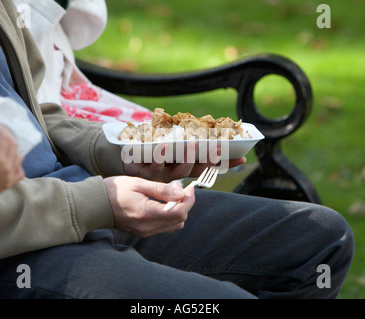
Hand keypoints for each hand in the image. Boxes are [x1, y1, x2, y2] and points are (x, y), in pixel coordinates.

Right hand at [0, 126, 24, 222]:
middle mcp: (8, 166)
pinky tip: (9, 161)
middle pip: (14, 145)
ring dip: (14, 149)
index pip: (6, 138)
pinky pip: (20, 170)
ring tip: (4, 146)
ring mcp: (11, 175)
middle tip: (1, 133)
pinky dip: (17, 163)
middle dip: (9, 136)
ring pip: (19, 156)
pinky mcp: (11, 182)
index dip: (3, 130)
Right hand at [104, 176, 194, 237]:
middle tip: (177, 188)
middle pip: (180, 220)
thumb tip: (182, 194)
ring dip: (178, 210)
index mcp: (146, 213)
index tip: (188, 188)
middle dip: (184, 203)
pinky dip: (169, 215)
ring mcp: (145, 232)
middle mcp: (147, 227)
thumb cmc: (115, 190)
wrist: (95, 204)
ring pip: (175, 225)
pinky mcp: (143, 232)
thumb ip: (161, 190)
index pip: (179, 212)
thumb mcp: (139, 183)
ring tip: (169, 195)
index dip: (189, 200)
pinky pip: (165, 226)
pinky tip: (161, 203)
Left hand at [123, 142, 245, 181]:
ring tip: (192, 142)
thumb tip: (208, 127)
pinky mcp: (145, 171)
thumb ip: (187, 137)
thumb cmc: (149, 147)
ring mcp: (161, 174)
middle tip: (218, 147)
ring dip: (187, 156)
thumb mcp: (170, 140)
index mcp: (184, 166)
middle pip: (197, 169)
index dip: (225, 163)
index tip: (243, 157)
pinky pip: (154, 164)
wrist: (122, 156)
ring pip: (179, 170)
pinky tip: (164, 143)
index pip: (209, 165)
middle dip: (209, 159)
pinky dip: (160, 153)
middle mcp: (175, 173)